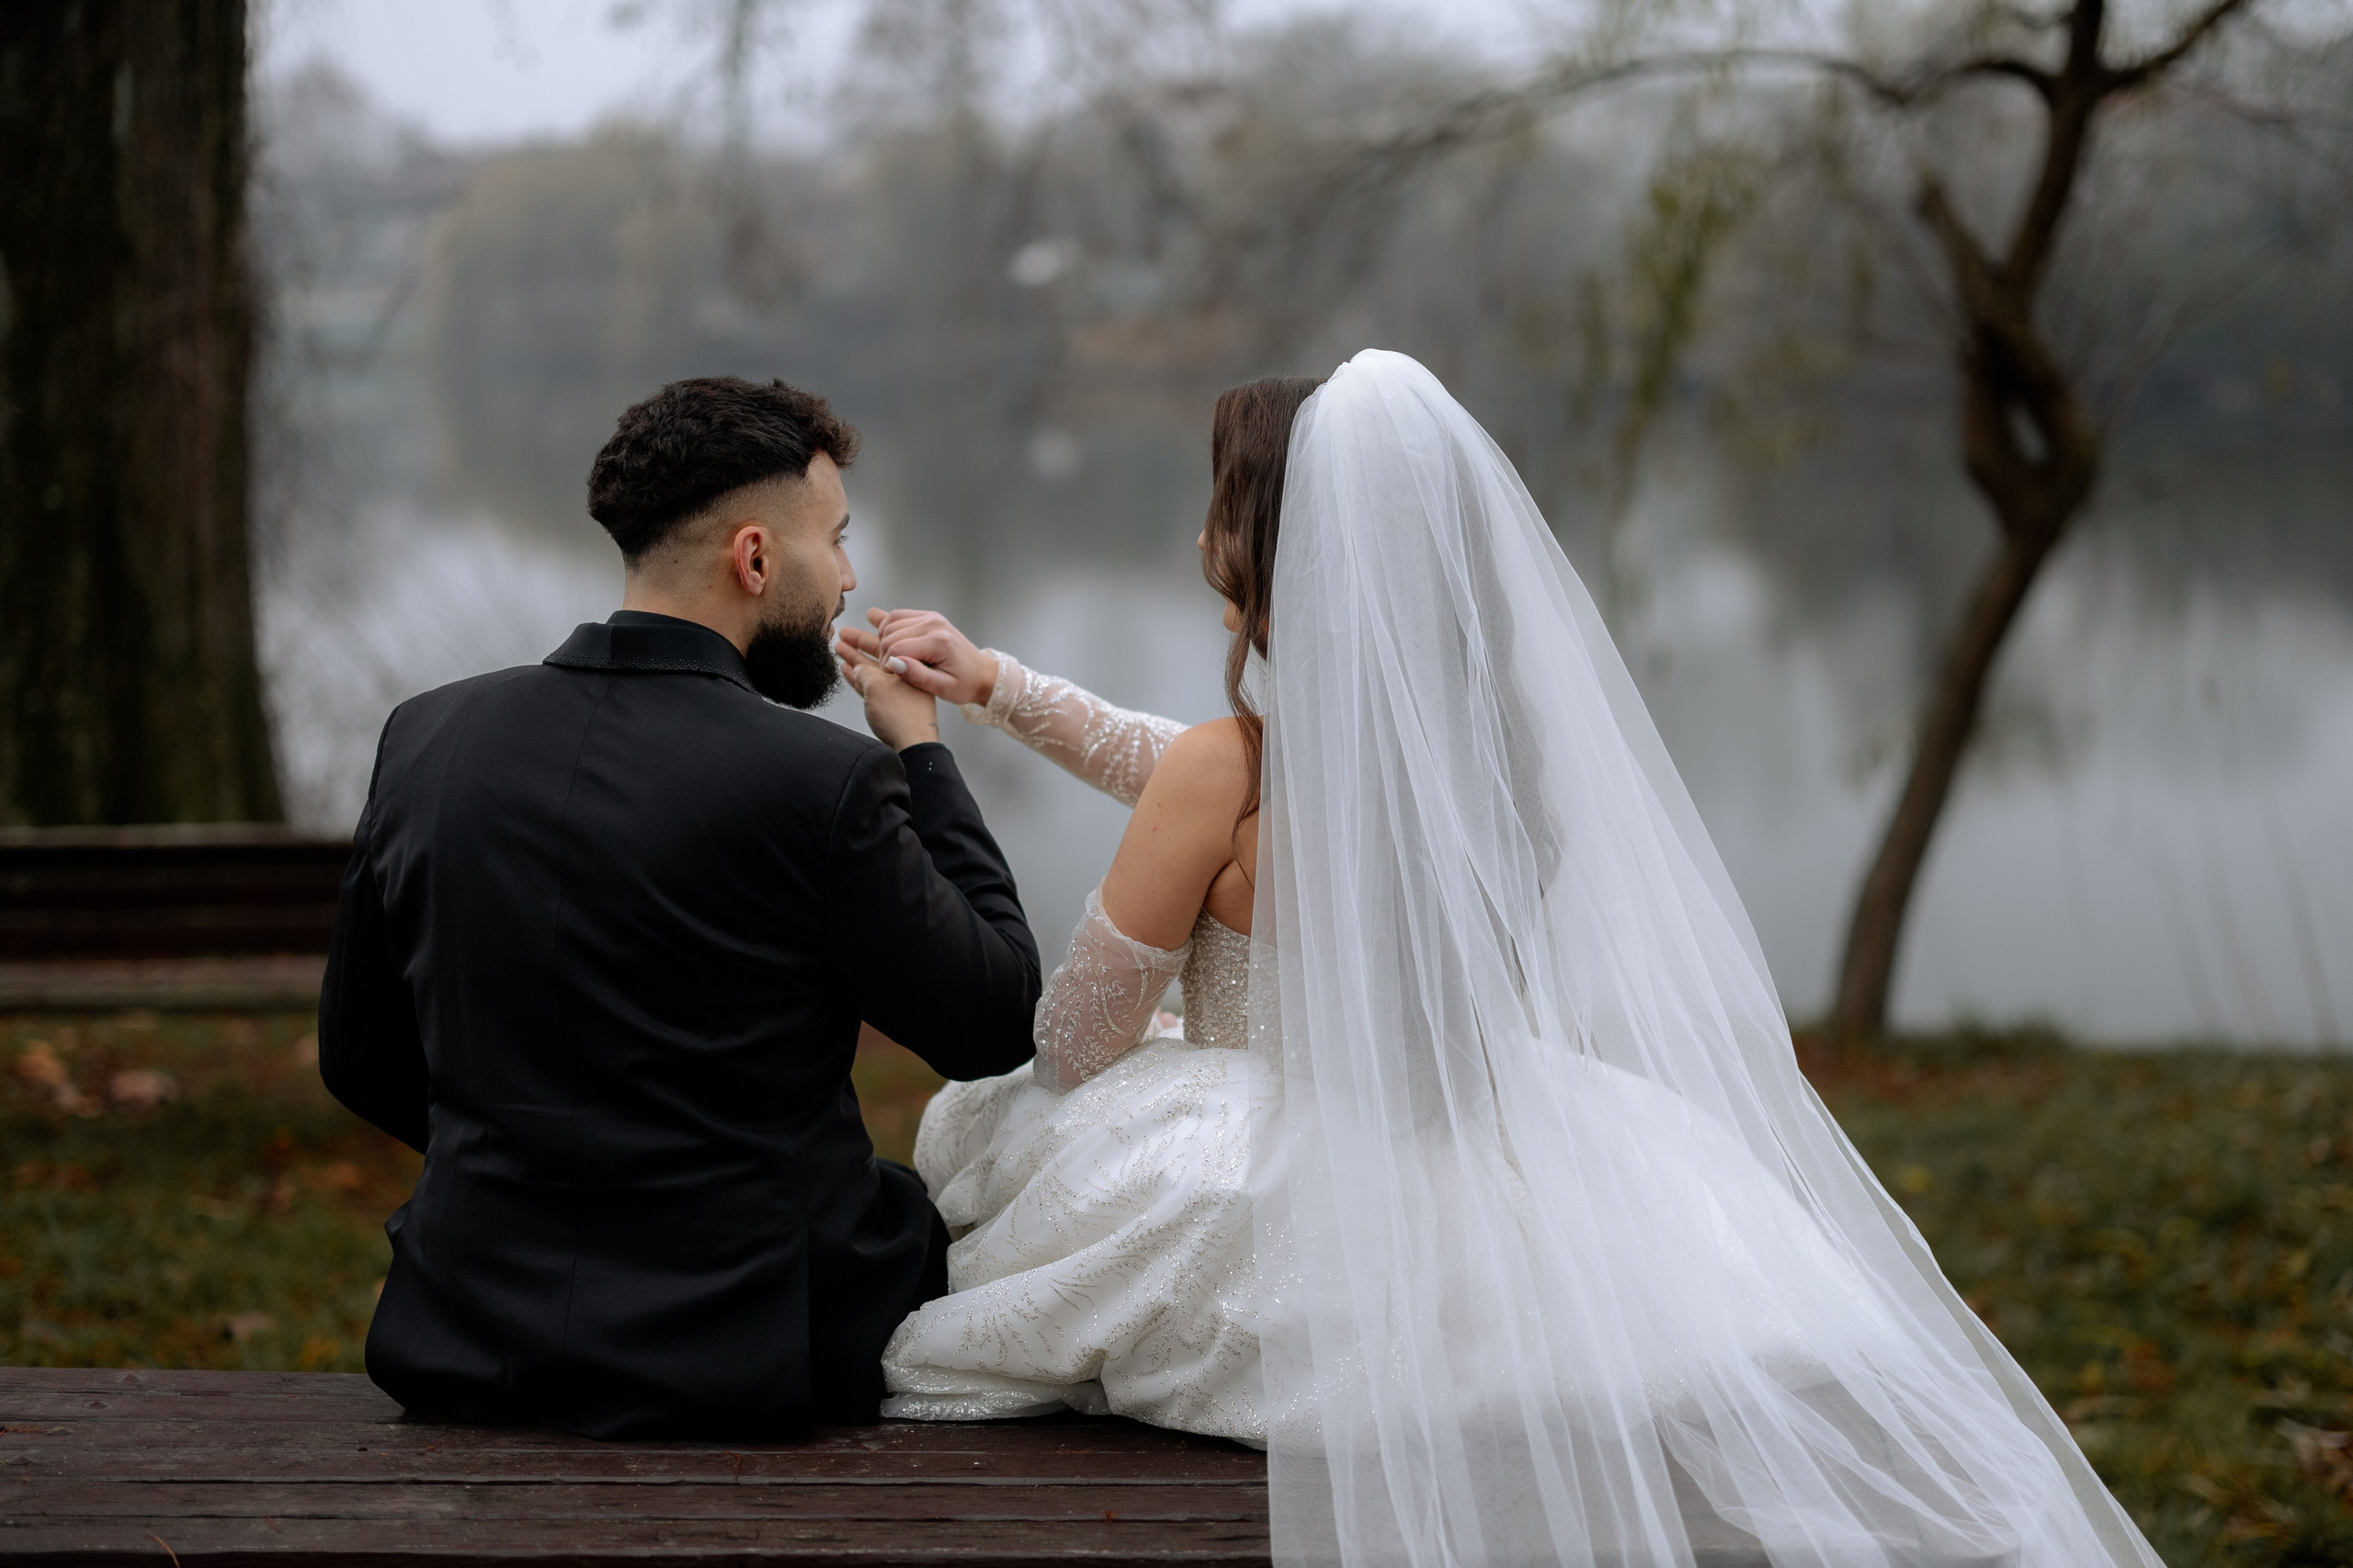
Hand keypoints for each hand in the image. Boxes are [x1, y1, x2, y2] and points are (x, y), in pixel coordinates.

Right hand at [837, 608, 997, 707]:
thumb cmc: (965, 684)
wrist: (982, 674)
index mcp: (938, 642)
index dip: (887, 665)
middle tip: (890, 671)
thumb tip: (894, 663)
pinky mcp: (928, 616)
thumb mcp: (943, 688)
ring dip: (883, 639)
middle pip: (890, 634)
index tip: (891, 678)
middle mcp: (934, 624)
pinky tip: (890, 643)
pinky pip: (898, 616)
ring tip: (890, 658)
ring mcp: (931, 617)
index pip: (896, 648)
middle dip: (884, 654)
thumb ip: (917, 676)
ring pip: (891, 622)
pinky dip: (889, 628)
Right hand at [837, 636, 939, 750]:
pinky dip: (863, 676)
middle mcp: (912, 671)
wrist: (917, 746)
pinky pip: (878, 682)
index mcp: (916, 660)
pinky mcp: (898, 701)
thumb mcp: (877, 687)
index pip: (890, 643)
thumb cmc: (903, 716)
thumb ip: (865, 672)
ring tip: (839, 646)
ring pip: (878, 667)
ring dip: (858, 657)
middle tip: (843, 633)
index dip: (870, 639)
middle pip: (883, 651)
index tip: (855, 634)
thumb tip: (857, 667)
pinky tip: (847, 668)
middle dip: (861, 642)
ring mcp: (905, 686)